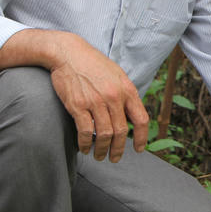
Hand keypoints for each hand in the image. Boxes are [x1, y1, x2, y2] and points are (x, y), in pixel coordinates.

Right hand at [48, 36, 148, 162]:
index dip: (142, 137)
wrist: (69, 53)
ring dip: (102, 149)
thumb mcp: (117, 75)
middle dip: (119, 149)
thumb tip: (131, 114)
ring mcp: (96, 101)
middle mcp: (114, 97)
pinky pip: (85, 131)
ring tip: (99, 155)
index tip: (139, 149)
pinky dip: (85, 143)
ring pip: (104, 134)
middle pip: (121, 131)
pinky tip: (84, 148)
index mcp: (127, 90)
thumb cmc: (93, 64)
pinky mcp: (78, 105)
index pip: (141, 119)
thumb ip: (125, 94)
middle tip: (114, 158)